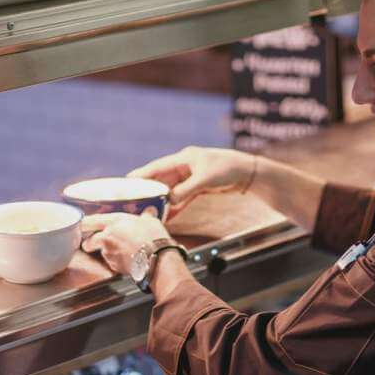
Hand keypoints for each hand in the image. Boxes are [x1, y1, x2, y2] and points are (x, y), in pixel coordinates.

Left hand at [81, 212, 168, 274]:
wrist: (156, 258)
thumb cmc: (153, 237)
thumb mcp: (151, 221)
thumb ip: (146, 216)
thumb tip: (149, 212)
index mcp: (113, 222)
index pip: (91, 221)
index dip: (84, 224)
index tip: (81, 225)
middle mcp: (107, 237)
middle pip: (89, 242)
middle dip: (90, 244)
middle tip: (93, 244)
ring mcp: (109, 254)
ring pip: (103, 253)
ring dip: (109, 252)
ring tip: (124, 252)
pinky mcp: (115, 267)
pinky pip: (113, 263)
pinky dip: (119, 261)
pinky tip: (130, 259)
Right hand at [127, 146, 254, 218]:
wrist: (247, 173)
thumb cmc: (227, 169)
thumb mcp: (204, 180)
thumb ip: (185, 190)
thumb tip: (168, 201)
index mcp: (184, 158)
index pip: (157, 167)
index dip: (141, 174)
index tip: (126, 181)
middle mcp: (185, 167)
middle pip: (162, 179)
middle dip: (149, 190)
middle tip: (134, 201)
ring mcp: (191, 177)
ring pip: (171, 190)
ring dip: (161, 200)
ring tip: (148, 211)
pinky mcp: (198, 187)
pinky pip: (182, 197)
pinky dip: (174, 205)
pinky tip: (167, 215)